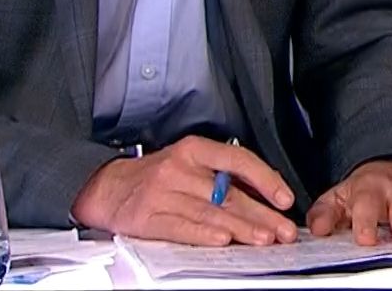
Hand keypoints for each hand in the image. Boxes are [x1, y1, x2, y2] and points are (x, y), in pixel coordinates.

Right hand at [70, 136, 297, 246]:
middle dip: (261, 214)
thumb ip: (223, 176)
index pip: (238, 160)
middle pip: (228, 194)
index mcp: (194, 150)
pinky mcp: (147, 217)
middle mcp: (179, 168)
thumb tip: (266, 197)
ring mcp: (162, 193)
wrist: (107, 187)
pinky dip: (203, 235)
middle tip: (283, 230)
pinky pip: (180, 227)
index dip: (265, 180)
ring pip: (209, 213)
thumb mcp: (189, 163)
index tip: (284, 199)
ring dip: (241, 228)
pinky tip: (222, 241)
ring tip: (263, 239)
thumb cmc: (156, 176)